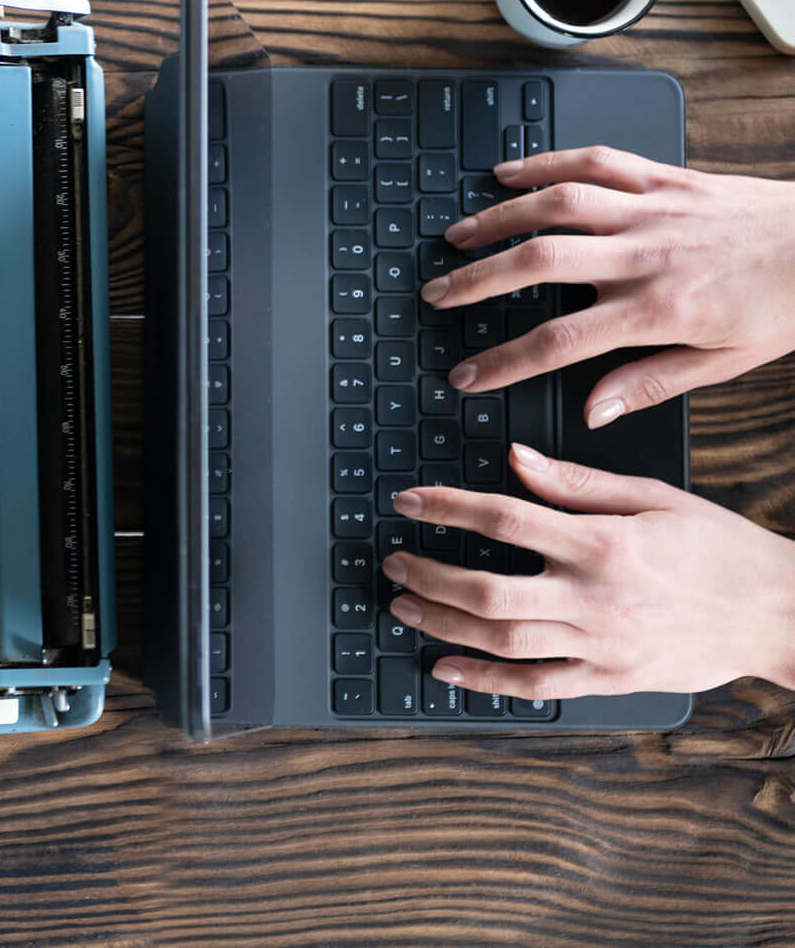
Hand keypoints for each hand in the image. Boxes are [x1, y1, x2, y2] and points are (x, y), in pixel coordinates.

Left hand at [380, 444, 794, 700]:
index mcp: (605, 543)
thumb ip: (576, 483)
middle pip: (489, 589)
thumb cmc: (720, 550)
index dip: (447, 507)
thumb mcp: (654, 497)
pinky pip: (535, 687)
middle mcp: (596, 597)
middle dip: (429, 575)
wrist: (780, 613)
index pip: (506, 518)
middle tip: (392, 562)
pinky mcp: (610, 681)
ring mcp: (601, 644)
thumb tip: (513, 460)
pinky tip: (445, 667)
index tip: (409, 501)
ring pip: (502, 640)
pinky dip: (484, 681)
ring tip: (403, 605)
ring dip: (442, 623)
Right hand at [423, 146, 794, 427]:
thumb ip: (650, 384)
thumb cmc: (789, 303)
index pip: (559, 342)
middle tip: (435, 295)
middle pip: (539, 264)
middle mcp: (647, 254)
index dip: (502, 362)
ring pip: (556, 205)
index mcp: (660, 309)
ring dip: (497, 219)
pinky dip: (544, 162)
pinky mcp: (665, 177)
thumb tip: (591, 411)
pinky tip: (507, 174)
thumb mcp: (725, 362)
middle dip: (475, 281)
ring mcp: (653, 208)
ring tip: (456, 237)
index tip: (467, 375)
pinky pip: (593, 161)